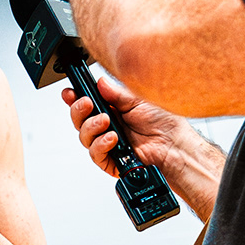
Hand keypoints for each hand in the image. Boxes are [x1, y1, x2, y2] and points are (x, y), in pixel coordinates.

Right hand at [62, 68, 183, 178]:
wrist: (175, 146)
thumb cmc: (164, 124)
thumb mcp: (138, 100)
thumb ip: (116, 93)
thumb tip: (99, 83)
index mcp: (113, 110)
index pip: (88, 104)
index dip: (75, 99)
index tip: (69, 93)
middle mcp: (109, 127)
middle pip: (80, 120)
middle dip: (79, 110)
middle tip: (87, 103)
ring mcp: (109, 144)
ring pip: (84, 137)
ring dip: (91, 127)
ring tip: (106, 121)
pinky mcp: (111, 161)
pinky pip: (95, 154)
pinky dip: (100, 144)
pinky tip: (112, 137)